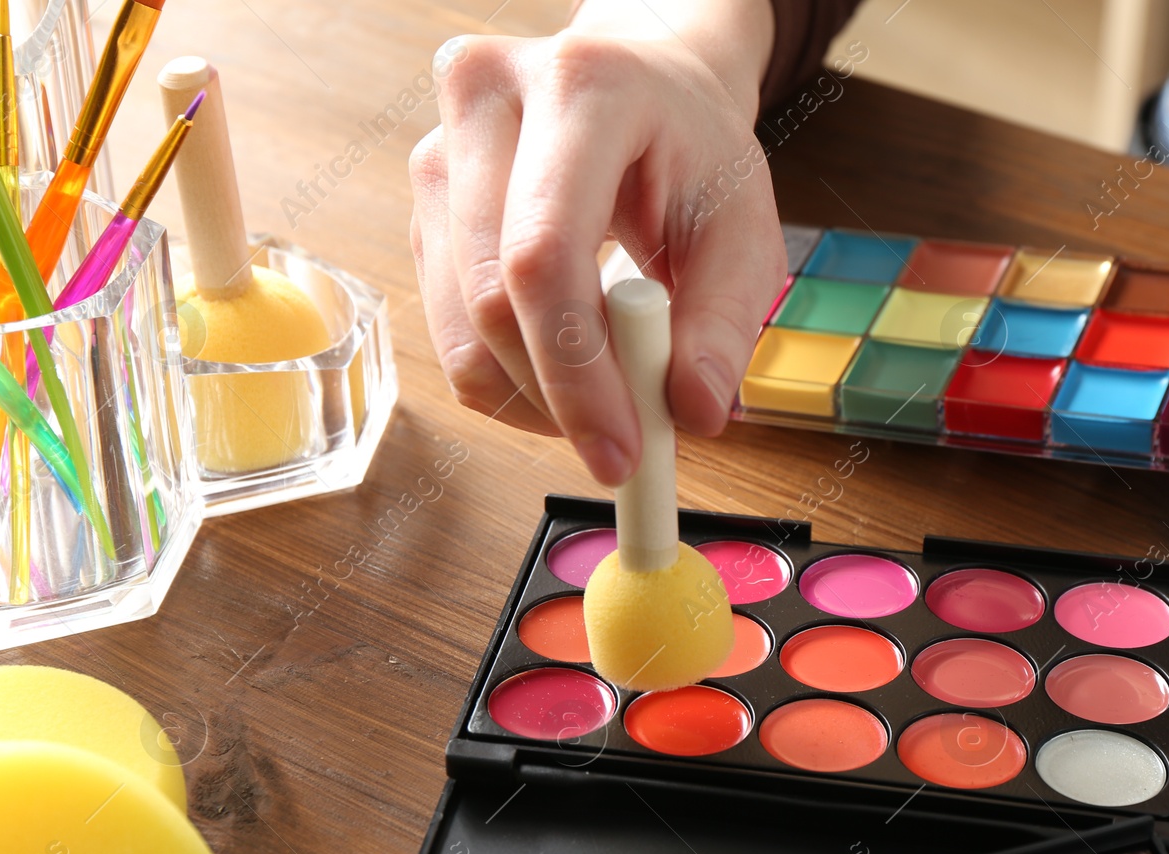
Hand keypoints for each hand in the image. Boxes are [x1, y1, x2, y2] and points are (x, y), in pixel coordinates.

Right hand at [409, 7, 783, 485]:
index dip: (576, 371)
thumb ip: (724, 321)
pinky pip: (450, 332)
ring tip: (607, 395)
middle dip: (560, 398)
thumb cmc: (694, 151)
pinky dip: (510, 380)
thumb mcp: (744, 226)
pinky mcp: (424, 206)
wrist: (644, 89)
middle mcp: (487, 102)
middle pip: (493, 299)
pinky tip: (565, 368)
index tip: (620, 450)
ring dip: (534, 398)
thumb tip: (692, 412)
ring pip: (461, 329)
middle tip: (625, 445)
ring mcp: (437, 151)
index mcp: (583, 87)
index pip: (545, 254)